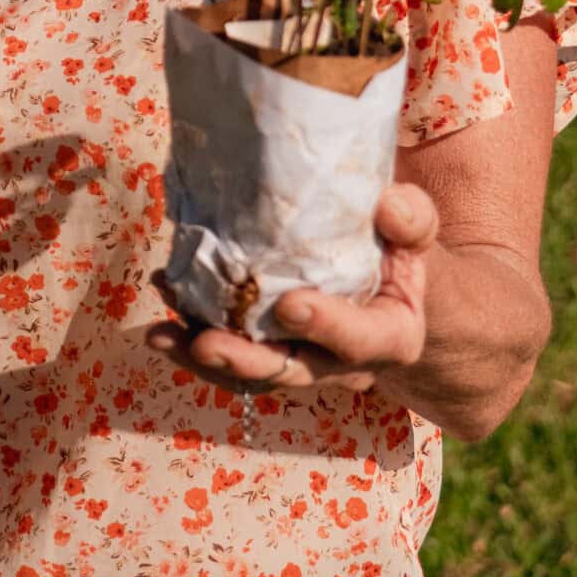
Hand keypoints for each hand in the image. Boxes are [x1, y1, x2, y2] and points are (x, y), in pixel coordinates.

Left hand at [147, 183, 437, 397]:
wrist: (388, 289)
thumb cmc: (398, 252)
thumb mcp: (416, 234)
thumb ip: (411, 221)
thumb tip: (388, 202)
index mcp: (389, 336)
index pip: (360, 340)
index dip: (327, 326)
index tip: (291, 305)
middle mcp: (341, 364)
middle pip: (291, 371)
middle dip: (244, 361)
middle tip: (204, 342)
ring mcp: (301, 364)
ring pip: (249, 374)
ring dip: (202, 357)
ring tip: (161, 336)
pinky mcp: (267, 354)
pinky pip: (228, 359)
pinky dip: (191, 343)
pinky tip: (160, 323)